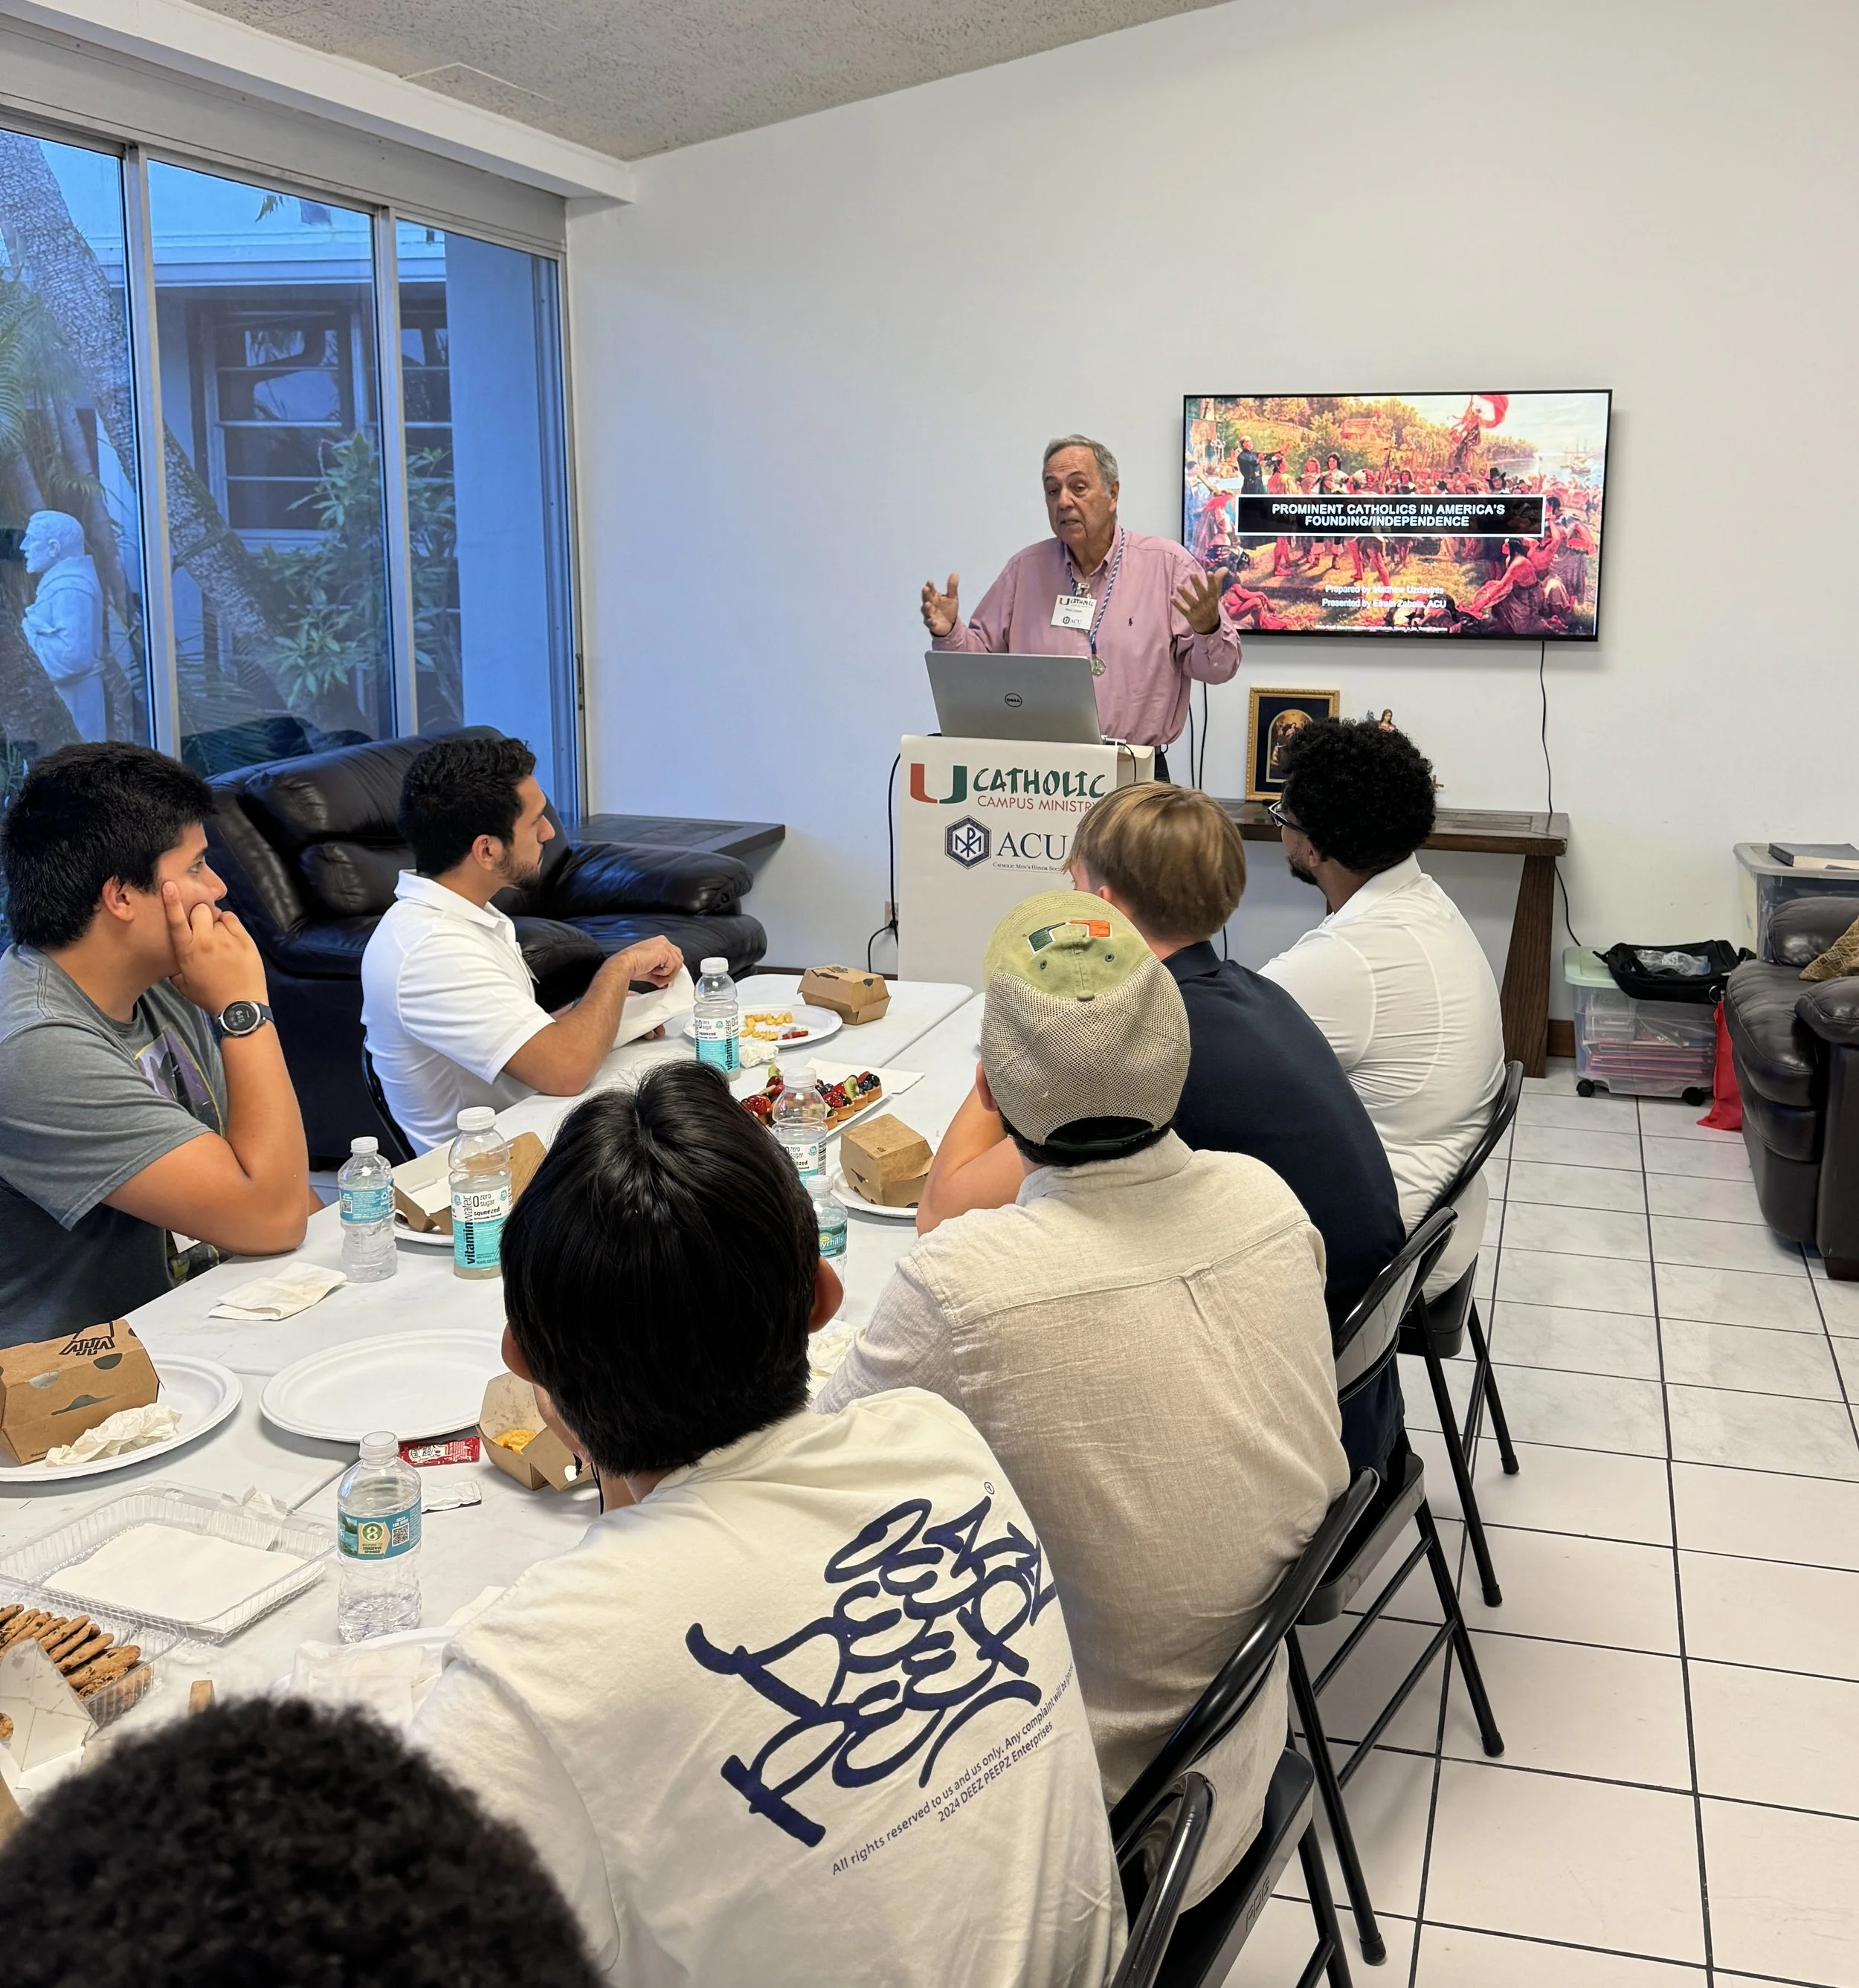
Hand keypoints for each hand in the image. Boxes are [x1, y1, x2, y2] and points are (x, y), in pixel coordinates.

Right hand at [163, 884, 267, 1015]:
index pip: (176, 921)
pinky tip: (229, 937)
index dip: (172, 902)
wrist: (240, 1005)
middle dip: (199, 914)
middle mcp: (205, 941)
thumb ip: (175, 965)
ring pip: (217, 914)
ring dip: (216, 921)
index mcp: (186, 951)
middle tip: (204, 928)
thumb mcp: (182, 984)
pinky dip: (229, 924)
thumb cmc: (209, 996)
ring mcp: (226, 939)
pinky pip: (232, 919)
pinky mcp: (244, 939)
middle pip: (199, 910)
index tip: (169, 885)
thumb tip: (172, 955)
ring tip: (220, 938)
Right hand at [609, 935, 682, 988]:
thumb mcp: (650, 970)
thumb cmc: (632, 966)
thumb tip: (666, 981)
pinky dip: (665, 973)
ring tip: (657, 978)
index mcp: (659, 943)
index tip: (663, 978)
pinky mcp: (664, 951)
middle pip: (678, 958)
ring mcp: (664, 945)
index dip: (671, 968)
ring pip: (678, 963)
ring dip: (668, 974)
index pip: (674, 955)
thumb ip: (661, 973)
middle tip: (661, 981)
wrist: (624, 965)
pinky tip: (654, 972)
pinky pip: (673, 965)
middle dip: (672, 972)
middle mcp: (662, 941)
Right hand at [920, 572, 959, 637]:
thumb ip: (952, 587)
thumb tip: (955, 573)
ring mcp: (929, 615)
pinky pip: (930, 623)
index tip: (930, 581)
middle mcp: (930, 605)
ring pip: (926, 611)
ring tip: (928, 604)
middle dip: (925, 594)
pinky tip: (933, 620)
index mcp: (934, 597)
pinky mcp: (932, 624)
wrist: (950, 624)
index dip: (930, 586)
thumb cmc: (948, 609)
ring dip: (926, 607)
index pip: (931, 590)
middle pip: (926, 598)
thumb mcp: (952, 597)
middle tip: (925, 588)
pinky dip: (930, 622)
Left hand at [1173, 568, 1226, 634]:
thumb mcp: (1216, 594)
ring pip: (1192, 601)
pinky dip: (1178, 605)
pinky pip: (1184, 610)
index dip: (1212, 581)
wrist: (1209, 627)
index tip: (1209, 572)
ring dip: (1185, 594)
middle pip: (1202, 593)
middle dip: (1197, 584)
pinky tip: (1172, 598)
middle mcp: (1206, 604)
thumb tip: (1225, 567)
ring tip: (1178, 586)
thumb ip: (1217, 580)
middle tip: (1192, 574)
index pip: (1213, 588)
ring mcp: (1198, 610)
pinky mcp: (1190, 616)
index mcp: (1213, 598)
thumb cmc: (1211, 606)